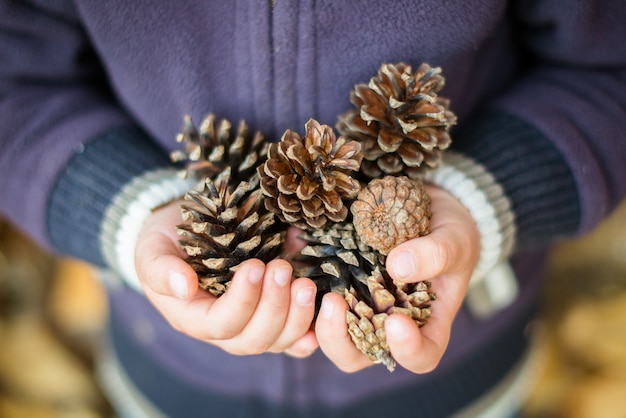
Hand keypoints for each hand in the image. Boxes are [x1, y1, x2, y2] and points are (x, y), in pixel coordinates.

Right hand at [134, 200, 318, 357]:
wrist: (184, 231)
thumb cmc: (167, 239)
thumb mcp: (152, 248)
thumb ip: (159, 269)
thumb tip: (183, 287)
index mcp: (193, 317)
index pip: (220, 324)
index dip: (241, 301)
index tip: (253, 265)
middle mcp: (225, 329)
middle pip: (253, 339)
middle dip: (273, 307)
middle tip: (283, 269)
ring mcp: (252, 324)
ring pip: (278, 341)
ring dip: (296, 316)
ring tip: (305, 284)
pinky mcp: (273, 314)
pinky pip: (294, 338)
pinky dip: (310, 331)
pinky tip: (323, 317)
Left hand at [314, 185, 479, 372]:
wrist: (427, 209)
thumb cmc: (449, 234)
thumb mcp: (453, 239)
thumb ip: (435, 254)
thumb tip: (398, 267)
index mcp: (426, 326)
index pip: (420, 356)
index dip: (407, 350)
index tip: (398, 324)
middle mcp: (387, 327)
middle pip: (359, 356)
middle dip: (341, 340)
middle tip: (335, 304)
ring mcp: (359, 308)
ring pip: (330, 334)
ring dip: (316, 320)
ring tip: (310, 288)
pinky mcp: (338, 286)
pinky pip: (314, 300)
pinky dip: (301, 291)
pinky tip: (295, 266)